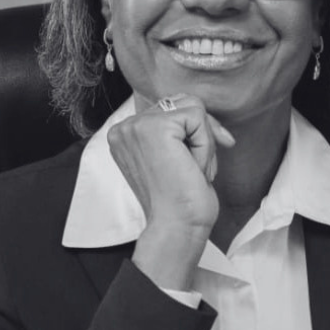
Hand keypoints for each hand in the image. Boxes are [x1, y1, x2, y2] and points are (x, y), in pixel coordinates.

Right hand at [108, 95, 234, 288]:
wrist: (177, 226)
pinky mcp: (156, 127)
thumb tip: (203, 111)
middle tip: (197, 170)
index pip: (169, 109)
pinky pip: (198, 117)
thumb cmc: (181, 201)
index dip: (194, 130)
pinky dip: (205, 145)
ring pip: (193, 107)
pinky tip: (193, 169)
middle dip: (203, 134)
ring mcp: (136, 125)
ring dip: (204, 141)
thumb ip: (176, 131)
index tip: (201, 161)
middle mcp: (124, 127)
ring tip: (193, 170)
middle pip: (182, 103)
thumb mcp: (173, 157)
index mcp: (124, 135)